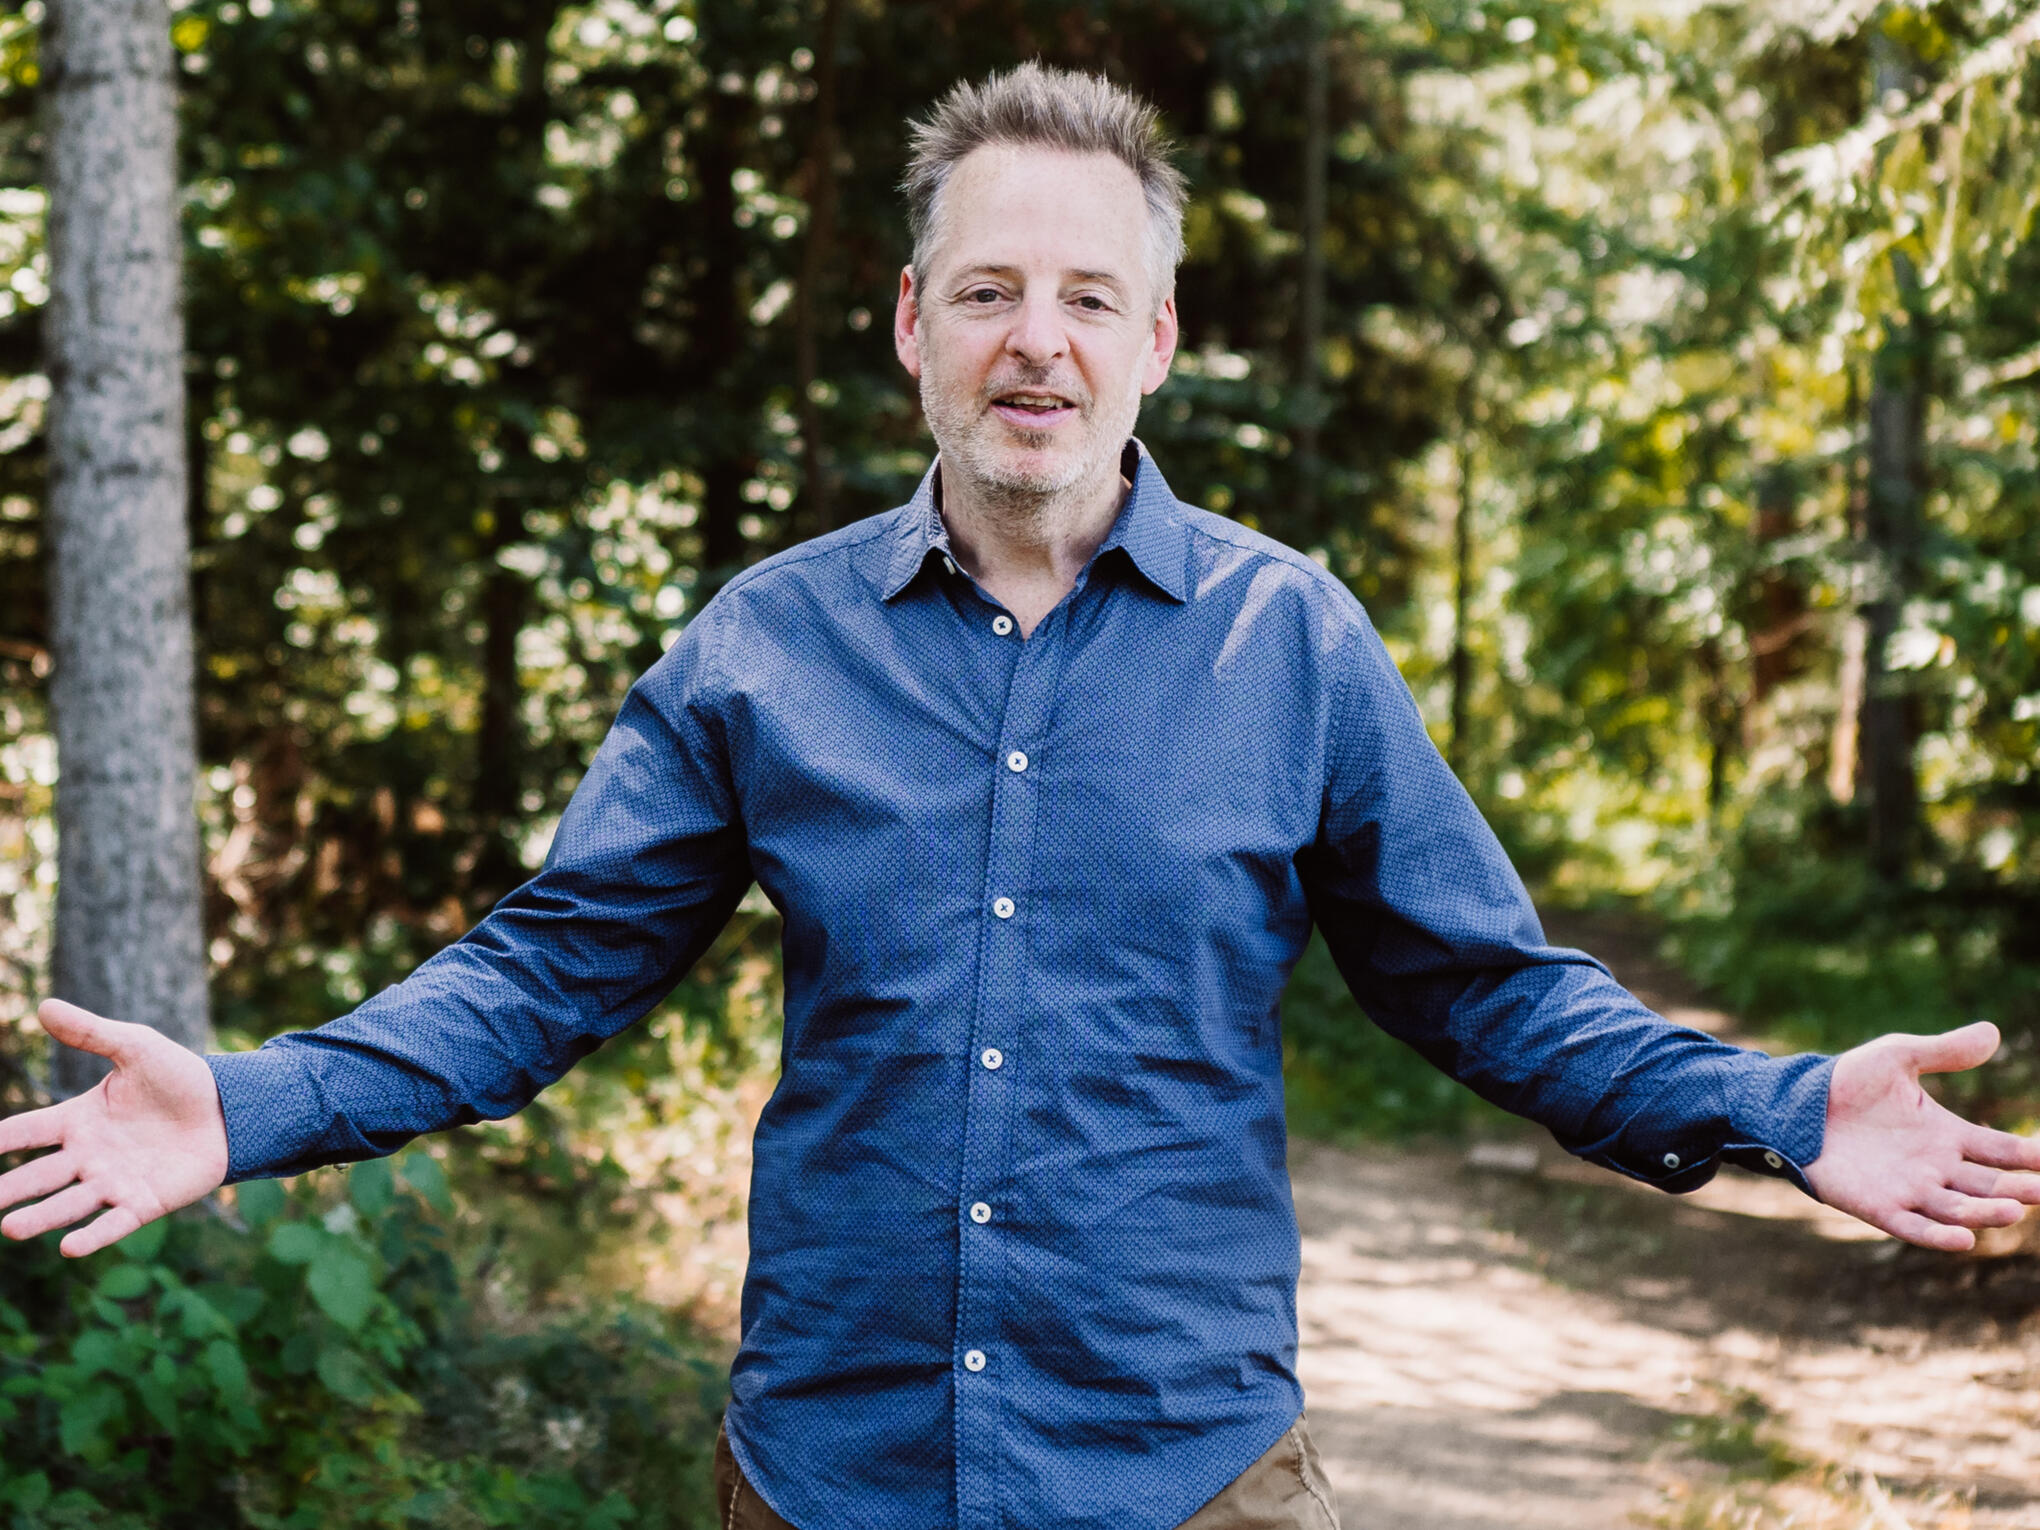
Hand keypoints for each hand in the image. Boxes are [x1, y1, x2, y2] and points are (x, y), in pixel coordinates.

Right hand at [0, 999, 228, 1256]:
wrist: (230, 1108)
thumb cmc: (179, 1078)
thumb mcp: (136, 1047)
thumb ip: (91, 1033)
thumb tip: (44, 1006)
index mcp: (78, 1120)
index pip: (25, 1131)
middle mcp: (87, 1156)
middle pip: (37, 1175)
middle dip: (8, 1190)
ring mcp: (113, 1182)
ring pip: (68, 1204)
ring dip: (40, 1217)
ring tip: (10, 1229)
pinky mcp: (144, 1203)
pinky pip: (113, 1224)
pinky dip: (92, 1236)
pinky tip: (69, 1248)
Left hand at [1805, 1021, 2039, 1251]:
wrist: (1794, 1105)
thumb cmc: (1846, 1081)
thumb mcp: (1897, 1057)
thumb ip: (1943, 1051)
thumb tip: (1993, 1032)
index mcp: (1948, 1135)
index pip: (2002, 1152)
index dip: (2032, 1157)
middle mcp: (1937, 1168)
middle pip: (1990, 1186)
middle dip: (2020, 1191)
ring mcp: (1910, 1190)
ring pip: (1959, 1210)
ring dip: (1986, 1213)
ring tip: (2013, 1210)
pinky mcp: (1878, 1206)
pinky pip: (1914, 1228)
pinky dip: (1938, 1237)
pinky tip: (1964, 1239)